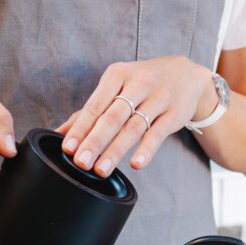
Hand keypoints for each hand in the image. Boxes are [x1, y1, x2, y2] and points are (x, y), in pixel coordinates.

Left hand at [57, 57, 213, 174]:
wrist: (187, 75)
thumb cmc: (143, 83)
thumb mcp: (117, 86)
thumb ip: (89, 111)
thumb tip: (58, 133)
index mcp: (117, 75)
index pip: (95, 104)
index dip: (81, 128)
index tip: (68, 148)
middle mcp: (138, 84)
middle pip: (112, 116)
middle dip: (95, 141)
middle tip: (81, 162)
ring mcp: (158, 98)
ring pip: (133, 127)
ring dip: (116, 150)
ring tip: (101, 169)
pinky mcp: (174, 114)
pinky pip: (157, 134)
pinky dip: (146, 150)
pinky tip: (135, 164)